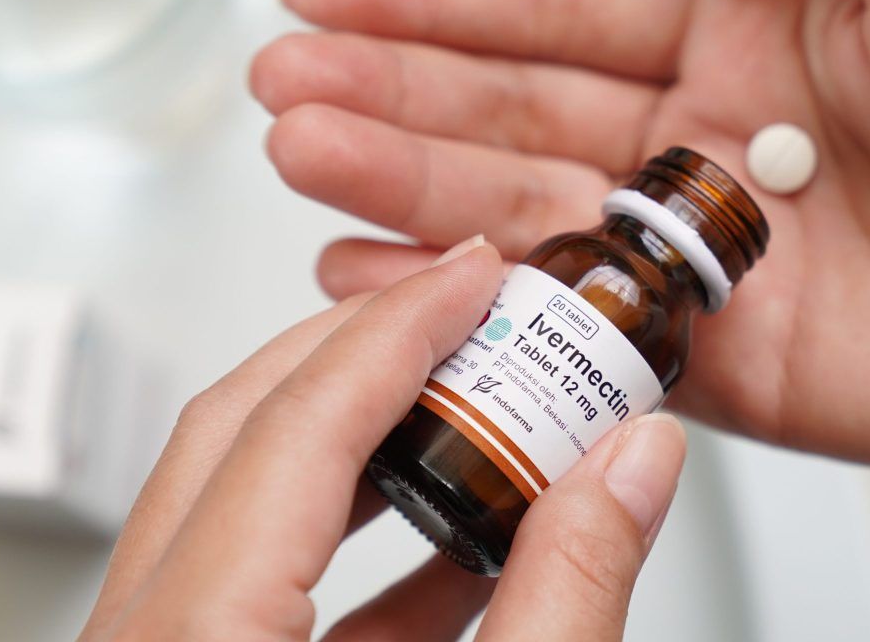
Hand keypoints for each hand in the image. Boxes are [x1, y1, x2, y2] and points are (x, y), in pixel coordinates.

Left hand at [79, 239, 687, 640]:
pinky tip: (456, 552)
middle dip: (364, 351)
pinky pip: (254, 589)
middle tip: (469, 317)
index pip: (299, 423)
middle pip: (240, 430)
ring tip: (471, 413)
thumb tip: (632, 466)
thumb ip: (570, 596)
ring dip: (360, 442)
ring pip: (238, 500)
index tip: (477, 273)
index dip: (404, 326)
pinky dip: (354, 550)